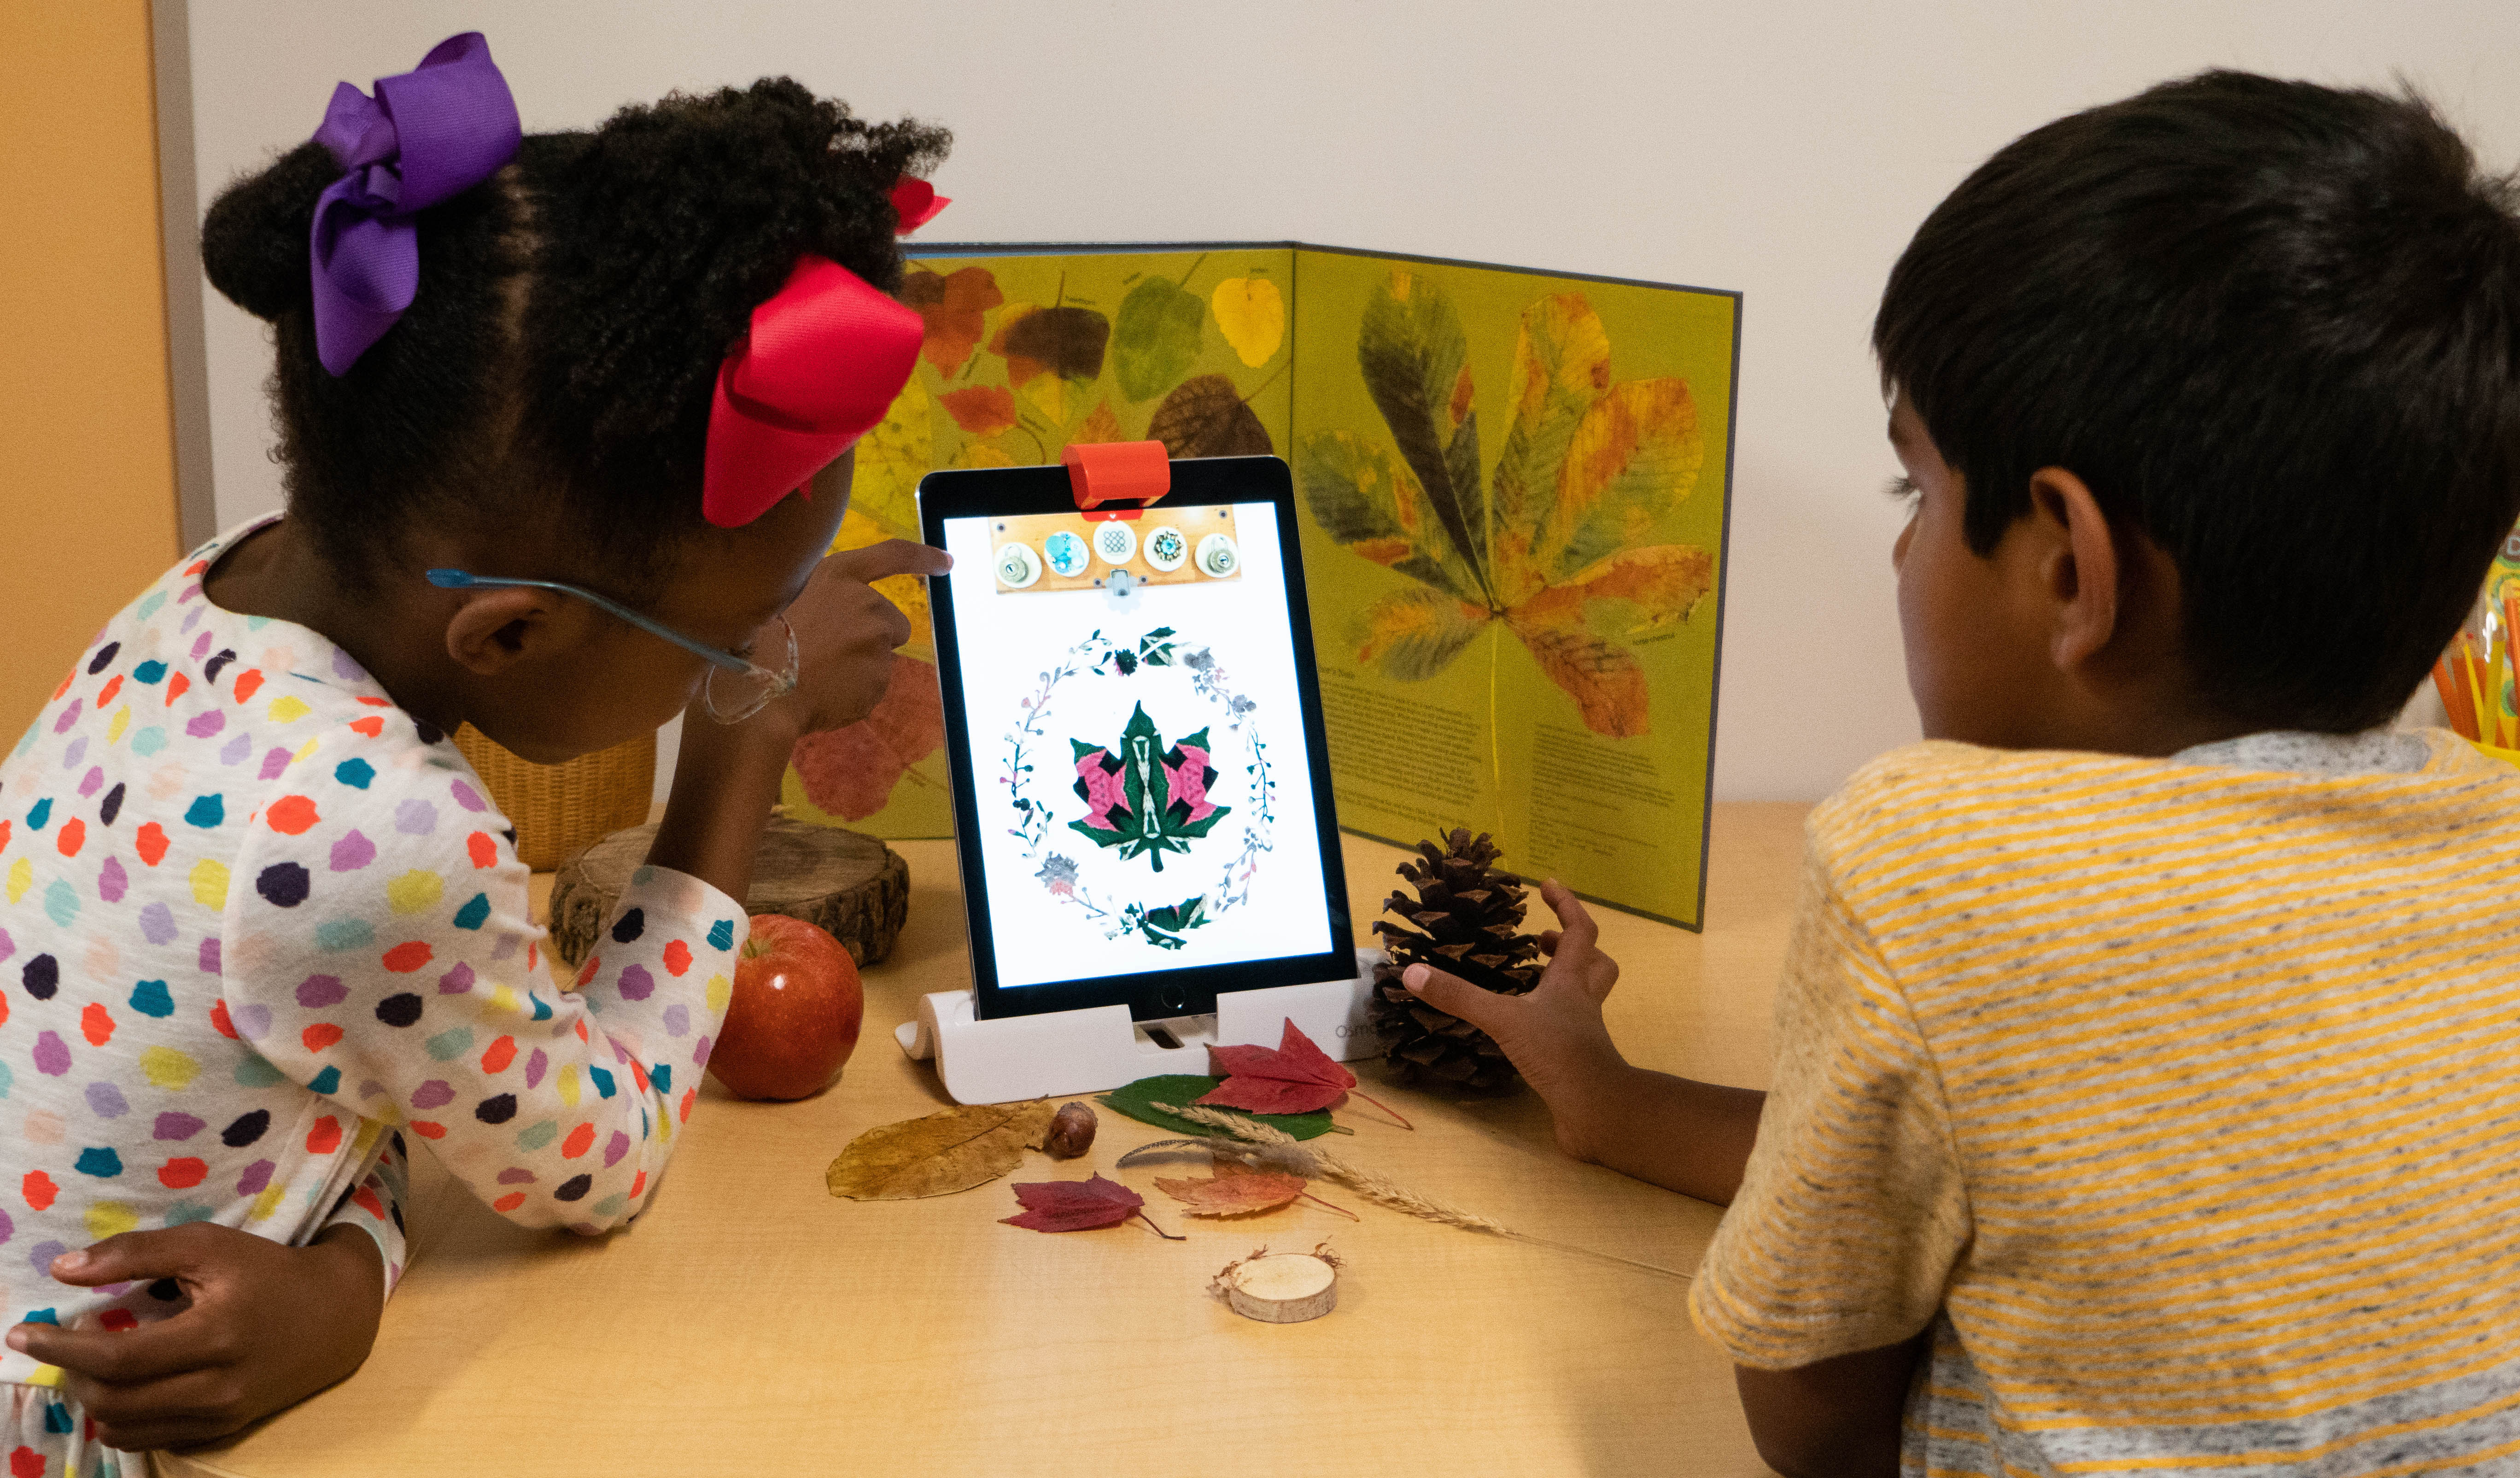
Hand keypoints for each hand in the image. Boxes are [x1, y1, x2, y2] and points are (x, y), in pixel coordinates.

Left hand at [2, 1222, 383, 1450]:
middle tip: (68, 1341)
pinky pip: (151, 1439)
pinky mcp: (224, 1429)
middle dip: (72, 1374)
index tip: (24, 1332)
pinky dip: (122, 1418)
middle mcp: (218, 1385)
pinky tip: (126, 1387)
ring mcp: (222, 1414)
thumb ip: (137, 1253)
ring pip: (126, 1427)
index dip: (62, 1347)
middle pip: (114, 1400)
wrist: (336, 1314)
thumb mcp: (209, 1245)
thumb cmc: (269, 1271)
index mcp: (215, 1334)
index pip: (117, 1358)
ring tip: (95, 1364)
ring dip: (93, 1399)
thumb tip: (64, 1270)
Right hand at [755, 539, 951, 741]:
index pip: (893, 555)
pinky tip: (825, 691)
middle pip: (892, 622)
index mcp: (840, 576)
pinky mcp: (879, 679)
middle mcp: (867, 604)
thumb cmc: (762, 641)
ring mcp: (876, 643)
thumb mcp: (790, 598)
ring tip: (820, 673)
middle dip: (874, 638)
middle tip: (832, 650)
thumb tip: (847, 614)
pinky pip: (872, 686)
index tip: (947, 561)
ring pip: (881, 657)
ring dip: (861, 666)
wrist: (759, 688)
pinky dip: (855, 691)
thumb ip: (829, 597)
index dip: (923, 556)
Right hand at [1402, 879, 1626, 1159]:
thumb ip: (1460, 997)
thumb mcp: (1503, 1020)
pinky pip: (1570, 1028)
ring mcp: (1584, 1032)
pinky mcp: (1578, 1060)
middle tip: (1541, 941)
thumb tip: (1414, 973)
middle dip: (1571, 946)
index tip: (1546, 885)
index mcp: (1571, 982)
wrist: (1595, 1110)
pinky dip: (1552, 1020)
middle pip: (1594, 962)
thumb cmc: (1557, 1055)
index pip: (1580, 931)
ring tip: (1532, 980)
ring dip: (1565, 981)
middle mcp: (1583, 1002)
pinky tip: (1527, 1027)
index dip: (1566, 905)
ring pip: (1586, 995)